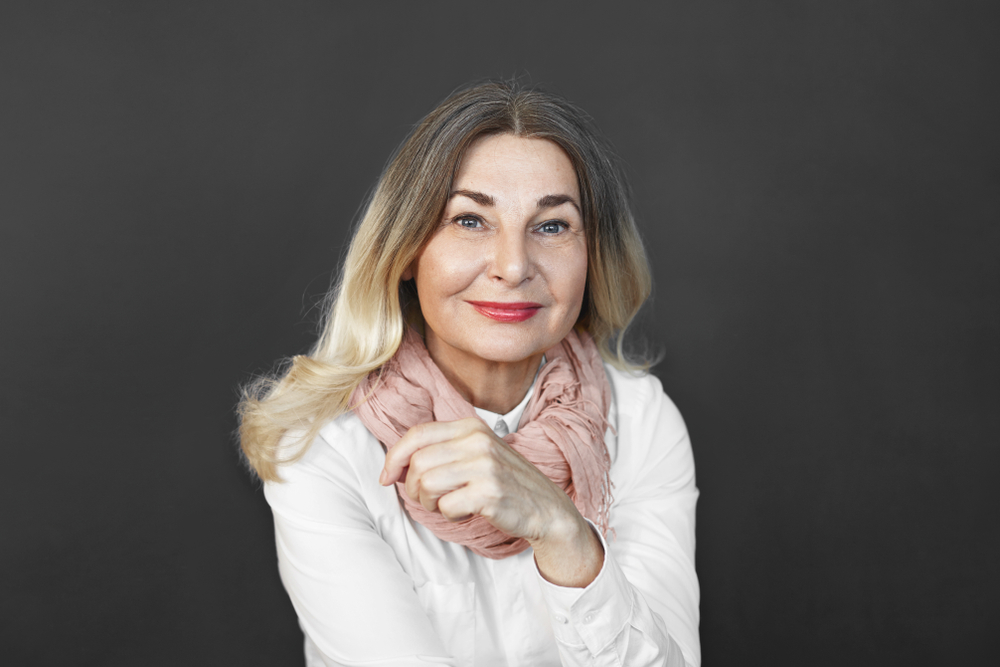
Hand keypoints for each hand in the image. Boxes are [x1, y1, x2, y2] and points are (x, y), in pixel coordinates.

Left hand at [380, 417, 603, 586]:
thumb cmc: (504, 483)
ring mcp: (484, 465)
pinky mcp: (489, 492)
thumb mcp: (475, 454)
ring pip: (426, 484)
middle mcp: (477, 440)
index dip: (394, 457)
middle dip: (413, 487)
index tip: (387, 477)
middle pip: (417, 462)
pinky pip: (446, 506)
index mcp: (470, 427)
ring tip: (449, 505)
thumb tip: (394, 466)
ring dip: (429, 503)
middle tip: (429, 499)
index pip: (417, 434)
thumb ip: (440, 452)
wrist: (547, 508)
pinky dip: (449, 516)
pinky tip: (466, 512)